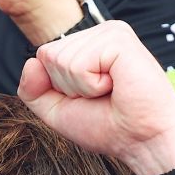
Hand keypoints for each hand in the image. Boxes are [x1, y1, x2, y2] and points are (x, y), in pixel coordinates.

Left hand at [18, 21, 174, 174]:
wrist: (143, 142)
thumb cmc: (110, 127)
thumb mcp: (58, 111)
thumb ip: (33, 90)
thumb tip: (30, 62)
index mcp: (89, 44)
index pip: (44, 56)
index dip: (58, 88)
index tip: (91, 98)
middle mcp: (100, 33)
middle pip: (48, 55)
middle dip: (68, 88)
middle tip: (103, 96)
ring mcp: (110, 32)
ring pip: (60, 59)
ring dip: (82, 88)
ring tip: (112, 91)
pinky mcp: (119, 39)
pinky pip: (77, 64)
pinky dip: (91, 85)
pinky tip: (117, 86)